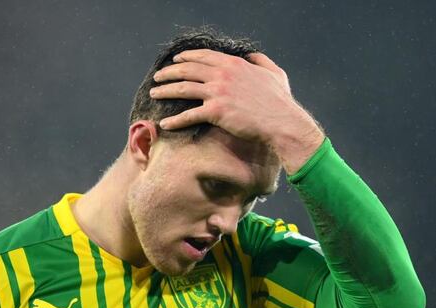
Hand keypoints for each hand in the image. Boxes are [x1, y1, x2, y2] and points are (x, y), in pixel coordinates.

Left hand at [149, 49, 324, 172]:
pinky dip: (175, 120)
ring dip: (165, 91)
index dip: (186, 57)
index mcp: (234, 64)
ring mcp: (218, 92)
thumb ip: (261, 61)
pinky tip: (165, 124)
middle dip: (169, 72)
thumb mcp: (274, 73)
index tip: (175, 60)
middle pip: (187, 69)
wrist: (281, 122)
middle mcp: (222, 74)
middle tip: (158, 76)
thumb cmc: (280, 101)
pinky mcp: (215, 111)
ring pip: (183, 88)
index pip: (203, 56)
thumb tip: (252, 56)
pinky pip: (189, 115)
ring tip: (154, 94)